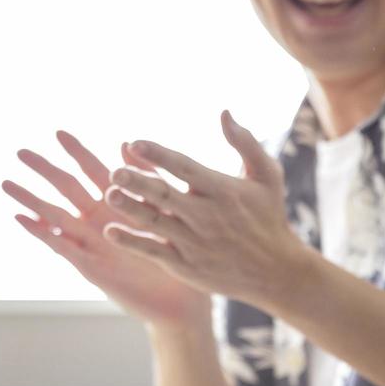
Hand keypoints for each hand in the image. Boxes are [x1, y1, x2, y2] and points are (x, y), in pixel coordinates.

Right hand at [3, 131, 209, 326]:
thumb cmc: (179, 255)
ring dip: (31, 199)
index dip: (77, 151)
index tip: (58, 131)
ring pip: (55, 215)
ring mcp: (91, 242)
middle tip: (21, 151)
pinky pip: (60, 245)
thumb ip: (146, 178)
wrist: (182, 300)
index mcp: (119, 203)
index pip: (93, 169)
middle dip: (44, 169)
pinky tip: (20, 219)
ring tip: (7, 183)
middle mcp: (100, 219)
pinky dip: (40, 232)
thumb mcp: (165, 210)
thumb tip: (125, 142)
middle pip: (67, 188)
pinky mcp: (88, 265)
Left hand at [102, 111, 307, 310]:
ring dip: (130, 208)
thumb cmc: (269, 217)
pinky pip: (153, 251)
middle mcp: (206, 215)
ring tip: (109, 194)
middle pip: (165, 195)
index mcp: (222, 190)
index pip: (184, 168)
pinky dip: (132, 242)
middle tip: (114, 172)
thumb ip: (245, 143)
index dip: (159, 155)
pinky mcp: (185, 265)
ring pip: (155, 222)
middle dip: (138, 182)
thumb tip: (224, 112)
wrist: (275, 273)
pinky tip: (111, 232)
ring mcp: (193, 242)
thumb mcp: (267, 176)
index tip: (134, 142)